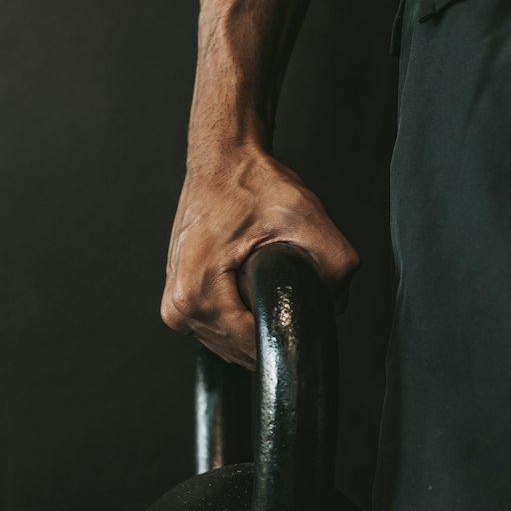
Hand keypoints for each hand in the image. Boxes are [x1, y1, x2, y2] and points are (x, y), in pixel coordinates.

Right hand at [160, 147, 360, 369]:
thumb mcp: (306, 218)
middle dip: (271, 325)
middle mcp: (178, 306)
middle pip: (239, 351)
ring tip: (263, 281)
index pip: (251, 346)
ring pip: (229, 344)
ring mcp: (173, 307)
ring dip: (254, 323)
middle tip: (283, 283)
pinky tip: (248, 288)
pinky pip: (218, 330)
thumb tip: (336, 305)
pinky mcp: (177, 302)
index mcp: (196, 293)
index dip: (285, 333)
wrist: (222, 160)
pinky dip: (240, 317)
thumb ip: (335, 266)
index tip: (298, 305)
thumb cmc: (250, 183)